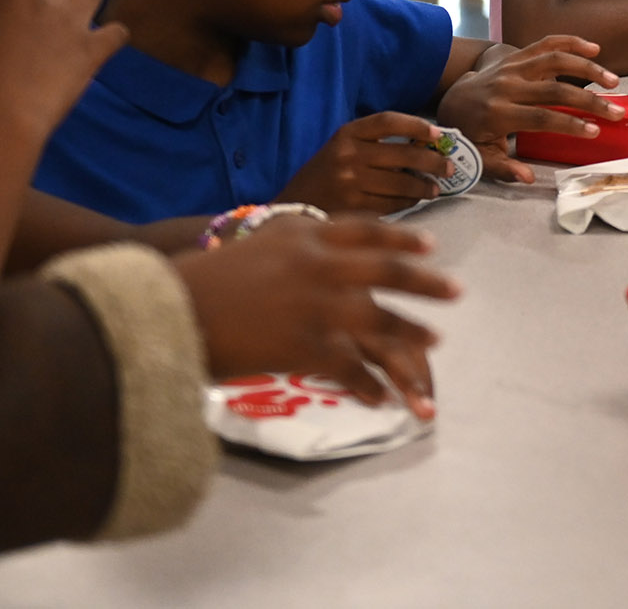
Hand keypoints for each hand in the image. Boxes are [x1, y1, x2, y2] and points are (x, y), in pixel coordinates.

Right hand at [0, 0, 128, 139]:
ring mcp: (73, 21)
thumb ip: (3, 17)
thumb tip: (14, 14)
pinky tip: (105, 44)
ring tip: (82, 16)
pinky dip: (113, 37)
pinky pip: (118, 31)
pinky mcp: (94, 47)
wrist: (5, 114)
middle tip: (55, 3)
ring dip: (87, 0)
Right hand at [175, 215, 455, 419]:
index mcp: (306, 236)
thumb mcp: (255, 243)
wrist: (171, 308)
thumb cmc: (202, 278)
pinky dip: (368, 385)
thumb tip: (314, 236)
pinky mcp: (305, 347)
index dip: (402, 239)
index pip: (367, 230)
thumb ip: (292, 242)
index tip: (431, 246)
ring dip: (411, 336)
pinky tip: (381, 397)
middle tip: (457, 291)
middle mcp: (319, 265)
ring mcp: (316, 306)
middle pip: (388, 272)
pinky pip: (350, 369)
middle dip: (426, 282)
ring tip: (435, 343)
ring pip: (380, 322)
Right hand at [279, 112, 454, 214]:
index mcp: (346, 134)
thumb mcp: (343, 149)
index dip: (417, 125)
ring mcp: (350, 182)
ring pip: (402, 182)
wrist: (292, 206)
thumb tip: (426, 145)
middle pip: (404, 154)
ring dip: (425, 186)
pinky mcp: (354, 208)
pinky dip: (409, 202)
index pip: (388, 121)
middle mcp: (348, 155)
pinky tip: (415, 201)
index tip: (438, 133)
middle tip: (449, 167)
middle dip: (434, 161)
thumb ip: (376, 145)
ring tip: (435, 188)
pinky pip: (393, 204)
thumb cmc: (325, 175)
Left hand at [437, 36, 624, 185]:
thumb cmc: (469, 134)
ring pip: (554, 60)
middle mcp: (506, 86)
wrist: (450, 99)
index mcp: (497, 113)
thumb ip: (502, 168)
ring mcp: (512, 67)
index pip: (540, 117)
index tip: (594, 132)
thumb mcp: (479, 157)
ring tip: (613, 81)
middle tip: (616, 112)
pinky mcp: (516, 56)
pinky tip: (594, 49)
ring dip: (587, 69)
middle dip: (589, 101)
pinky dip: (570, 42)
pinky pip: (545, 44)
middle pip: (554, 89)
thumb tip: (527, 178)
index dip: (569, 124)